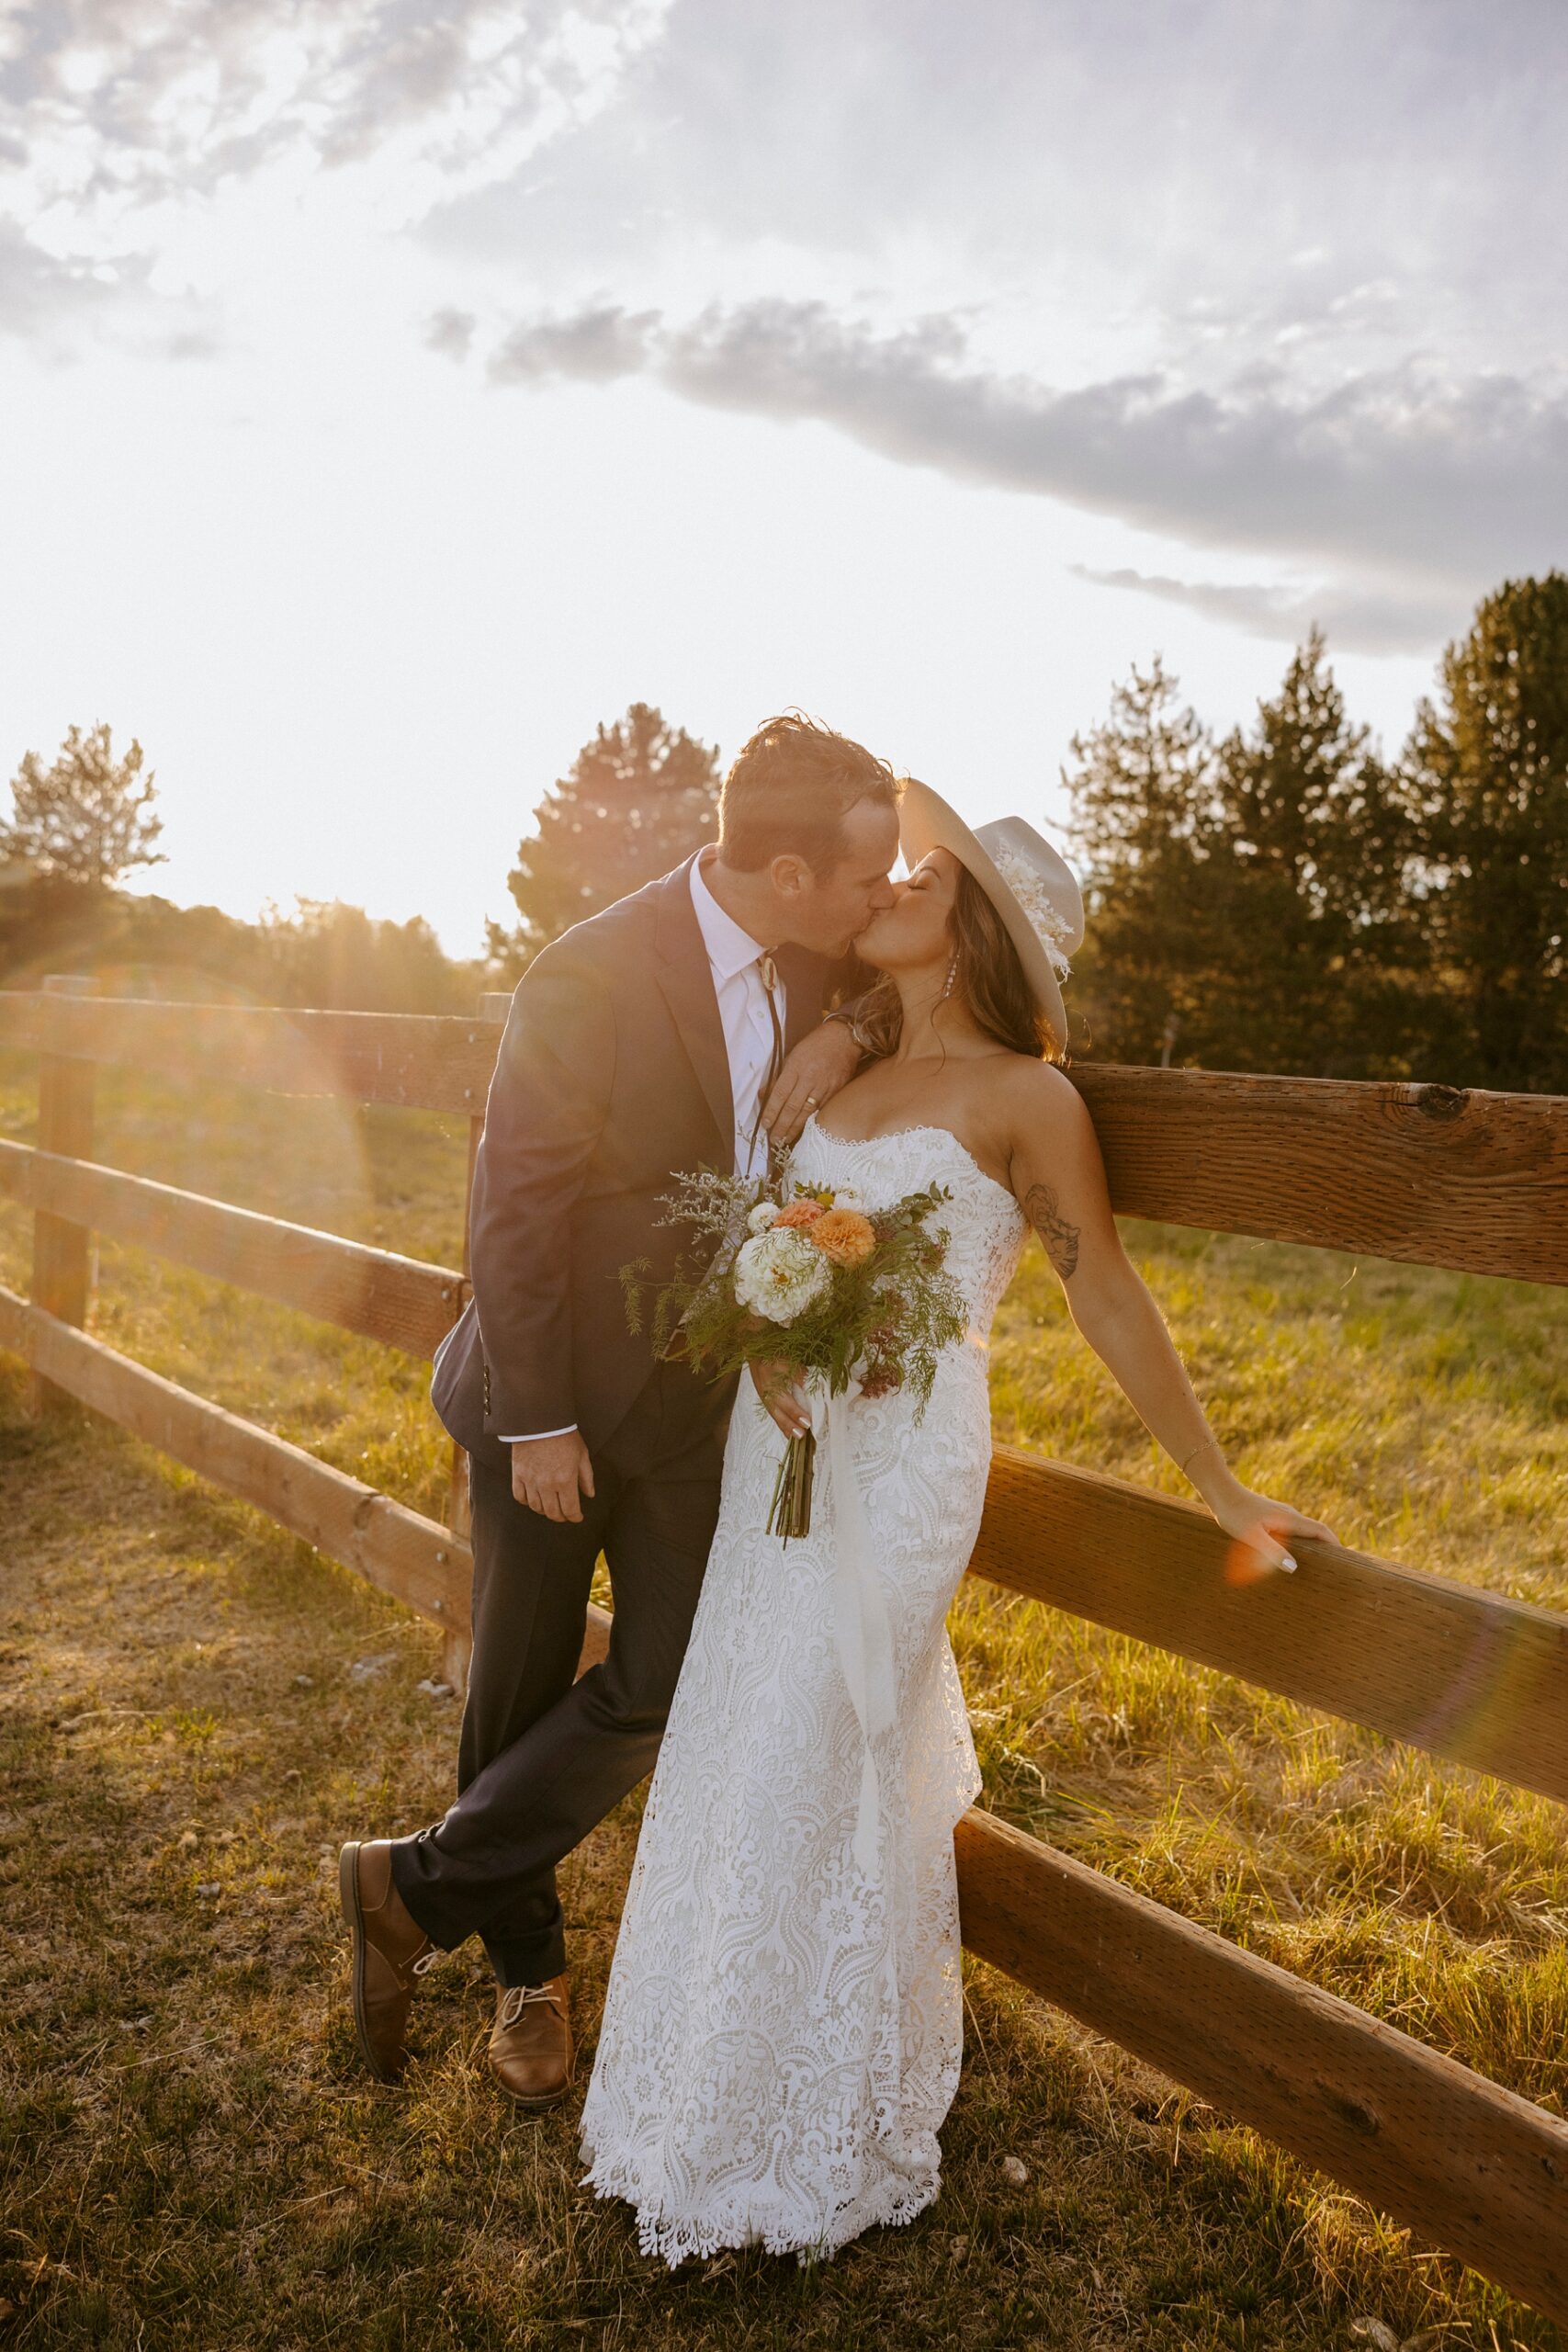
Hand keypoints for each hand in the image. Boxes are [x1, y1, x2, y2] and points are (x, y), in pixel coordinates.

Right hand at [511, 1431, 595, 1522]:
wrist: (541, 1421)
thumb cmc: (564, 1436)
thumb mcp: (582, 1455)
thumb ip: (586, 1477)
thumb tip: (589, 1495)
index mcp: (566, 1480)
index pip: (570, 1509)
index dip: (575, 1517)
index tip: (577, 1517)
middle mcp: (547, 1484)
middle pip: (553, 1512)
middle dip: (561, 1517)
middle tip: (565, 1515)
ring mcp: (531, 1481)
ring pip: (536, 1507)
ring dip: (545, 1511)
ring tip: (550, 1507)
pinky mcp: (518, 1474)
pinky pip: (520, 1497)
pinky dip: (527, 1502)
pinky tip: (533, 1499)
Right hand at [750, 1358, 811, 1439]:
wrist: (755, 1352)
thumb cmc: (774, 1355)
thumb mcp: (788, 1362)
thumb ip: (799, 1375)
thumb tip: (808, 1387)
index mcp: (771, 1384)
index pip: (785, 1402)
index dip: (796, 1413)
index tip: (807, 1422)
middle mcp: (765, 1393)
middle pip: (778, 1413)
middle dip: (790, 1426)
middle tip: (802, 1436)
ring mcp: (763, 1397)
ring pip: (774, 1415)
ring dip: (785, 1427)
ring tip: (795, 1438)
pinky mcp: (764, 1398)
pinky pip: (773, 1413)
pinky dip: (780, 1422)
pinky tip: (787, 1430)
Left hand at [763, 1019, 862, 1146]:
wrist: (844, 1038)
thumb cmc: (815, 1045)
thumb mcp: (792, 1055)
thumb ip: (778, 1077)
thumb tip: (763, 1095)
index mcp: (796, 1067)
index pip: (780, 1094)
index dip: (771, 1112)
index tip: (765, 1125)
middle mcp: (809, 1078)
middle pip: (792, 1107)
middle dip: (781, 1126)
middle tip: (774, 1140)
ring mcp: (825, 1086)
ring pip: (807, 1112)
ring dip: (795, 1129)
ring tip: (785, 1140)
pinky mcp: (837, 1091)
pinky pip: (822, 1110)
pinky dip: (812, 1122)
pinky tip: (805, 1132)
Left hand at [1207, 1482, 1337, 1573]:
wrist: (1220, 1492)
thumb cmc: (1235, 1514)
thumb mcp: (1253, 1537)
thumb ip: (1273, 1552)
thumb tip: (1294, 1568)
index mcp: (1290, 1519)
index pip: (1321, 1531)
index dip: (1335, 1545)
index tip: (1346, 1561)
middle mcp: (1289, 1515)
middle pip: (1316, 1531)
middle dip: (1328, 1547)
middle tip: (1334, 1566)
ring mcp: (1281, 1514)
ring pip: (1304, 1530)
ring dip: (1313, 1544)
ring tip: (1316, 1564)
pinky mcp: (1271, 1516)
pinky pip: (1292, 1530)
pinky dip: (1299, 1541)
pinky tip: (1290, 1553)